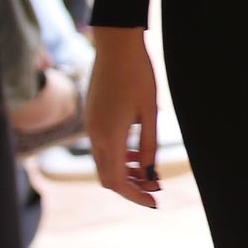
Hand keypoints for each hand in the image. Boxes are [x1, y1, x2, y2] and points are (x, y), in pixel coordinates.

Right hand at [85, 28, 161, 208]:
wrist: (115, 44)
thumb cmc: (138, 75)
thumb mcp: (150, 112)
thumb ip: (149, 145)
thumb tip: (151, 174)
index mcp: (109, 136)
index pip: (118, 181)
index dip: (136, 195)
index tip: (155, 202)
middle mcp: (95, 135)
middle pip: (108, 177)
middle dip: (132, 187)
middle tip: (157, 188)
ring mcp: (90, 126)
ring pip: (104, 163)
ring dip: (126, 172)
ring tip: (151, 172)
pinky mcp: (92, 117)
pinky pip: (103, 147)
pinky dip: (120, 156)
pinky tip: (138, 152)